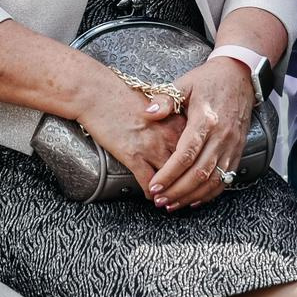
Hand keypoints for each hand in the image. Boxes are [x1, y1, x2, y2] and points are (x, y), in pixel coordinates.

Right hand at [76, 73, 186, 197]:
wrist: (98, 94)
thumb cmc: (123, 97)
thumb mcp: (156, 107)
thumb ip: (171, 123)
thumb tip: (177, 137)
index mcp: (176, 122)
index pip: (197, 151)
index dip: (198, 166)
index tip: (197, 176)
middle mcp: (168, 136)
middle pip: (188, 168)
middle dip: (189, 184)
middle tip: (189, 195)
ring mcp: (152, 147)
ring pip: (171, 179)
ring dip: (172, 194)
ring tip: (171, 201)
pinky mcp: (133, 156)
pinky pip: (149, 182)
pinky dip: (152, 193)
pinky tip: (151, 196)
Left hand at [149, 57, 254, 209]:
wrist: (240, 76)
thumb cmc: (209, 80)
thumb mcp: (184, 83)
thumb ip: (165, 99)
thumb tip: (148, 113)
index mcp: (206, 119)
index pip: (186, 154)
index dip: (169, 172)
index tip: (154, 185)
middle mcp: (221, 136)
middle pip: (199, 172)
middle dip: (177, 190)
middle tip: (158, 200)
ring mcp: (232, 146)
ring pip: (213, 180)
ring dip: (191, 196)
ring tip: (171, 204)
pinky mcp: (237, 151)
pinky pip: (225, 179)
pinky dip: (209, 194)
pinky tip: (193, 200)